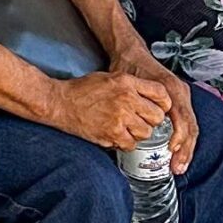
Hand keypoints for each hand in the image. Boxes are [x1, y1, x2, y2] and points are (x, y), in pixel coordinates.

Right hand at [44, 69, 172, 151]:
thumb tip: (151, 99)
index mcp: (126, 82)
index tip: (160, 109)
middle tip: (140, 120)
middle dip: (151, 121)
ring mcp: (120, 117)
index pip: (160, 94)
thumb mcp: (109, 78)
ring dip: (138, 133)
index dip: (164, 104)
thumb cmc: (81, 90)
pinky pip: (131, 144)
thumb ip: (131, 86)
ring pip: (146, 133)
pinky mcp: (112, 133)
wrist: (58, 102)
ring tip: (126, 128)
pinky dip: (125, 143)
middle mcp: (126, 98)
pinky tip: (116, 135)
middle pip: (157, 116)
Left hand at [110, 46, 199, 173]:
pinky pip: (186, 125)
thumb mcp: (129, 82)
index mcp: (172, 89)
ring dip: (186, 149)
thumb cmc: (129, 67)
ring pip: (191, 128)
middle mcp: (181, 94)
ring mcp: (182, 99)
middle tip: (177, 167)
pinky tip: (176, 154)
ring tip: (178, 166)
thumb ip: (134, 99)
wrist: (132, 53)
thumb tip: (133, 124)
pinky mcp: (179, 103)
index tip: (171, 150)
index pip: (182, 117)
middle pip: (190, 126)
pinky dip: (183, 141)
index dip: (179, 136)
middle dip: (185, 149)